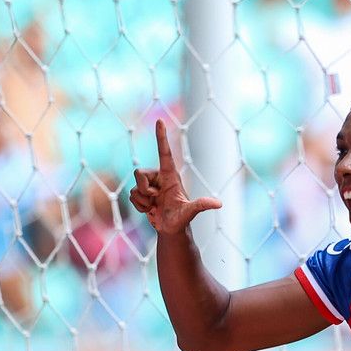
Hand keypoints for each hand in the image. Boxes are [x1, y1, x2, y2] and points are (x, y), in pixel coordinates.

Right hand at [130, 120, 222, 235]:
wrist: (171, 230)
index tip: (160, 120)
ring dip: (142, 200)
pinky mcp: (141, 193)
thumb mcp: (190, 212)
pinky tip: (150, 210)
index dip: (161, 137)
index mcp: (170, 175)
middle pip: (139, 173)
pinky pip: (131, 195)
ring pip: (134, 187)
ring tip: (155, 206)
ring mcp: (149, 185)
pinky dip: (139, 206)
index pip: (165, 153)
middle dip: (144, 190)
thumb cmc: (181, 219)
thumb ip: (201, 206)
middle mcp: (158, 177)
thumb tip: (219, 204)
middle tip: (155, 199)